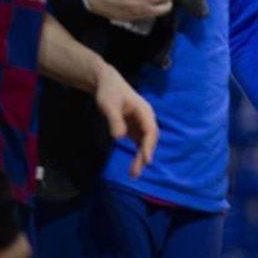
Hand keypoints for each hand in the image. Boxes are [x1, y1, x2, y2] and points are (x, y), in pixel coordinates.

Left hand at [94, 63, 157, 177]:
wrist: (107, 83)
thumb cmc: (109, 92)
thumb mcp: (109, 105)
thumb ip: (114, 120)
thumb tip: (119, 137)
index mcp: (144, 111)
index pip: (150, 131)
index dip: (148, 146)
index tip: (146, 160)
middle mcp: (146, 118)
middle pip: (150, 139)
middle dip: (144, 156)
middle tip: (134, 173)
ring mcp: (141, 123)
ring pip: (145, 143)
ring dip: (141, 158)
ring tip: (133, 174)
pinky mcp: (135, 128)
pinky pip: (139, 143)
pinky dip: (137, 154)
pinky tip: (133, 166)